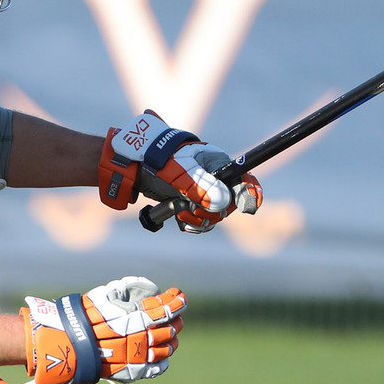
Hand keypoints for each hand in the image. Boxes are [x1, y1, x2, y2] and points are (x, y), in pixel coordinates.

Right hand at [22, 276, 184, 383]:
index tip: (180, 295)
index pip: (165, 309)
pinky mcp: (132, 371)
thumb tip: (144, 286)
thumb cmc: (84, 317)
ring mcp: (137, 356)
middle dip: (176, 320)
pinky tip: (163, 355)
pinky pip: (156, 368)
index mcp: (136, 318)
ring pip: (166, 349)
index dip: (177, 301)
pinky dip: (163, 361)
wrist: (67, 343)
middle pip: (169, 329)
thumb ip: (126, 291)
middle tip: (176, 315)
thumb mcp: (105, 297)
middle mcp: (140, 338)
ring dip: (172, 340)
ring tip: (171, 334)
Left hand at [98, 110, 261, 230]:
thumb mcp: (180, 173)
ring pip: (213, 214)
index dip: (250, 193)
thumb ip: (201, 187)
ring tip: (180, 212)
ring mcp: (203, 190)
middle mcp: (214, 176)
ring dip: (197, 218)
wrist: (133, 165)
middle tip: (191, 210)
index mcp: (218, 163)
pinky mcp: (190, 201)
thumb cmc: (158, 162)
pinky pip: (199, 218)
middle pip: (229, 204)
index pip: (244, 178)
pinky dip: (189, 221)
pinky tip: (177, 216)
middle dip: (211, 211)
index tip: (248, 207)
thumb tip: (223, 203)